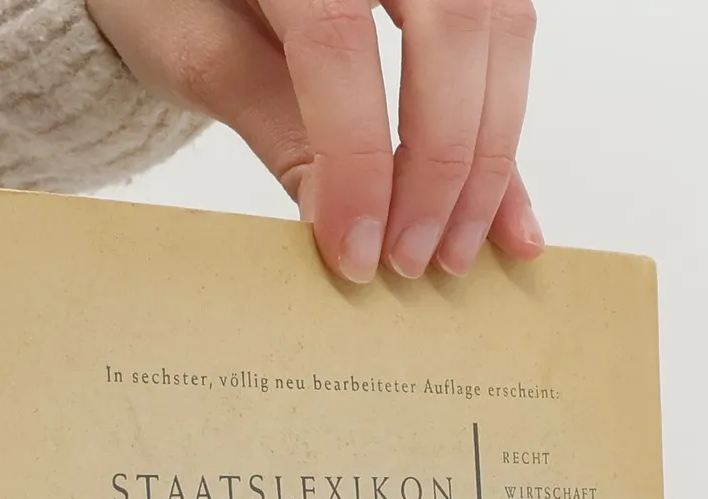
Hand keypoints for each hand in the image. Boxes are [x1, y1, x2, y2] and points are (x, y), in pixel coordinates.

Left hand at [85, 0, 541, 282]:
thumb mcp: (198, 49)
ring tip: (455, 251)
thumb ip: (272, 124)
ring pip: (499, 30)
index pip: (337, 39)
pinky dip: (508, 129)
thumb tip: (343, 227)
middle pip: (448, 28)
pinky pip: (508, 35)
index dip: (355, 157)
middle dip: (441, 163)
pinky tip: (509, 212)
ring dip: (489, 155)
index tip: (356, 252)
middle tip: (411, 260)